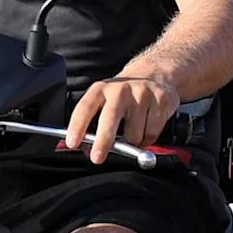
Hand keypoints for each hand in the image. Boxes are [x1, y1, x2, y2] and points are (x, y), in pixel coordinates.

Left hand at [62, 72, 178, 162]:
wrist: (154, 74)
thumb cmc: (123, 96)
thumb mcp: (104, 102)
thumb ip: (94, 124)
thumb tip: (87, 150)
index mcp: (101, 89)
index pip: (85, 108)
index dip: (77, 126)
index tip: (72, 142)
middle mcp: (120, 89)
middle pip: (110, 118)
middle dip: (103, 141)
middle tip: (97, 158)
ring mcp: (142, 93)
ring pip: (134, 134)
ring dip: (132, 142)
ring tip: (133, 132)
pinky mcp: (161, 100)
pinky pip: (151, 133)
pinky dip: (148, 139)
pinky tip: (146, 127)